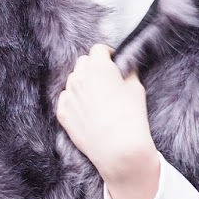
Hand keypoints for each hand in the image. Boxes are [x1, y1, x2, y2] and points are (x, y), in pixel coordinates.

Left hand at [55, 43, 155, 181]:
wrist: (118, 149)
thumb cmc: (131, 117)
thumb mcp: (136, 88)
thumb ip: (127, 72)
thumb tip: (123, 67)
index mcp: (98, 67)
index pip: (98, 49)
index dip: (107, 54)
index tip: (113, 62)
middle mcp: (79, 78)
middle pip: (83, 63)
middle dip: (93, 67)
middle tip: (105, 80)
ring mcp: (68, 96)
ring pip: (73, 80)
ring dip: (83, 83)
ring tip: (96, 98)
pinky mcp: (62, 113)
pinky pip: (65, 99)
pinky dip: (74, 100)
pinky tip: (87, 110)